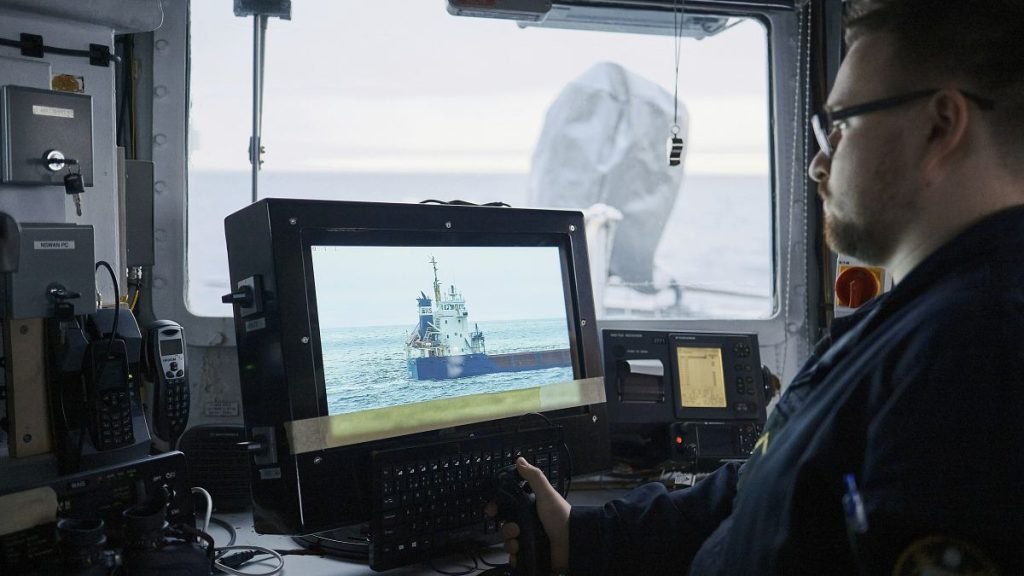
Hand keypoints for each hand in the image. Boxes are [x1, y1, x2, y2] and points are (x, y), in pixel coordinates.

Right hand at [485, 457, 570, 571]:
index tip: (492, 511)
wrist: (573, 543)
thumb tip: (520, 460)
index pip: (507, 507)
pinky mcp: (531, 554)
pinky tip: (519, 554)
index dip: (497, 508)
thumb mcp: (547, 494)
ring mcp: (529, 539)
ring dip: (510, 543)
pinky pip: (515, 556)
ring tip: (519, 543)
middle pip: (506, 526)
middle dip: (506, 529)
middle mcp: (528, 523)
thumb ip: (534, 477)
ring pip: (509, 542)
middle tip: (515, 529)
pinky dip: (514, 556)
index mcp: (529, 508)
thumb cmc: (560, 516)